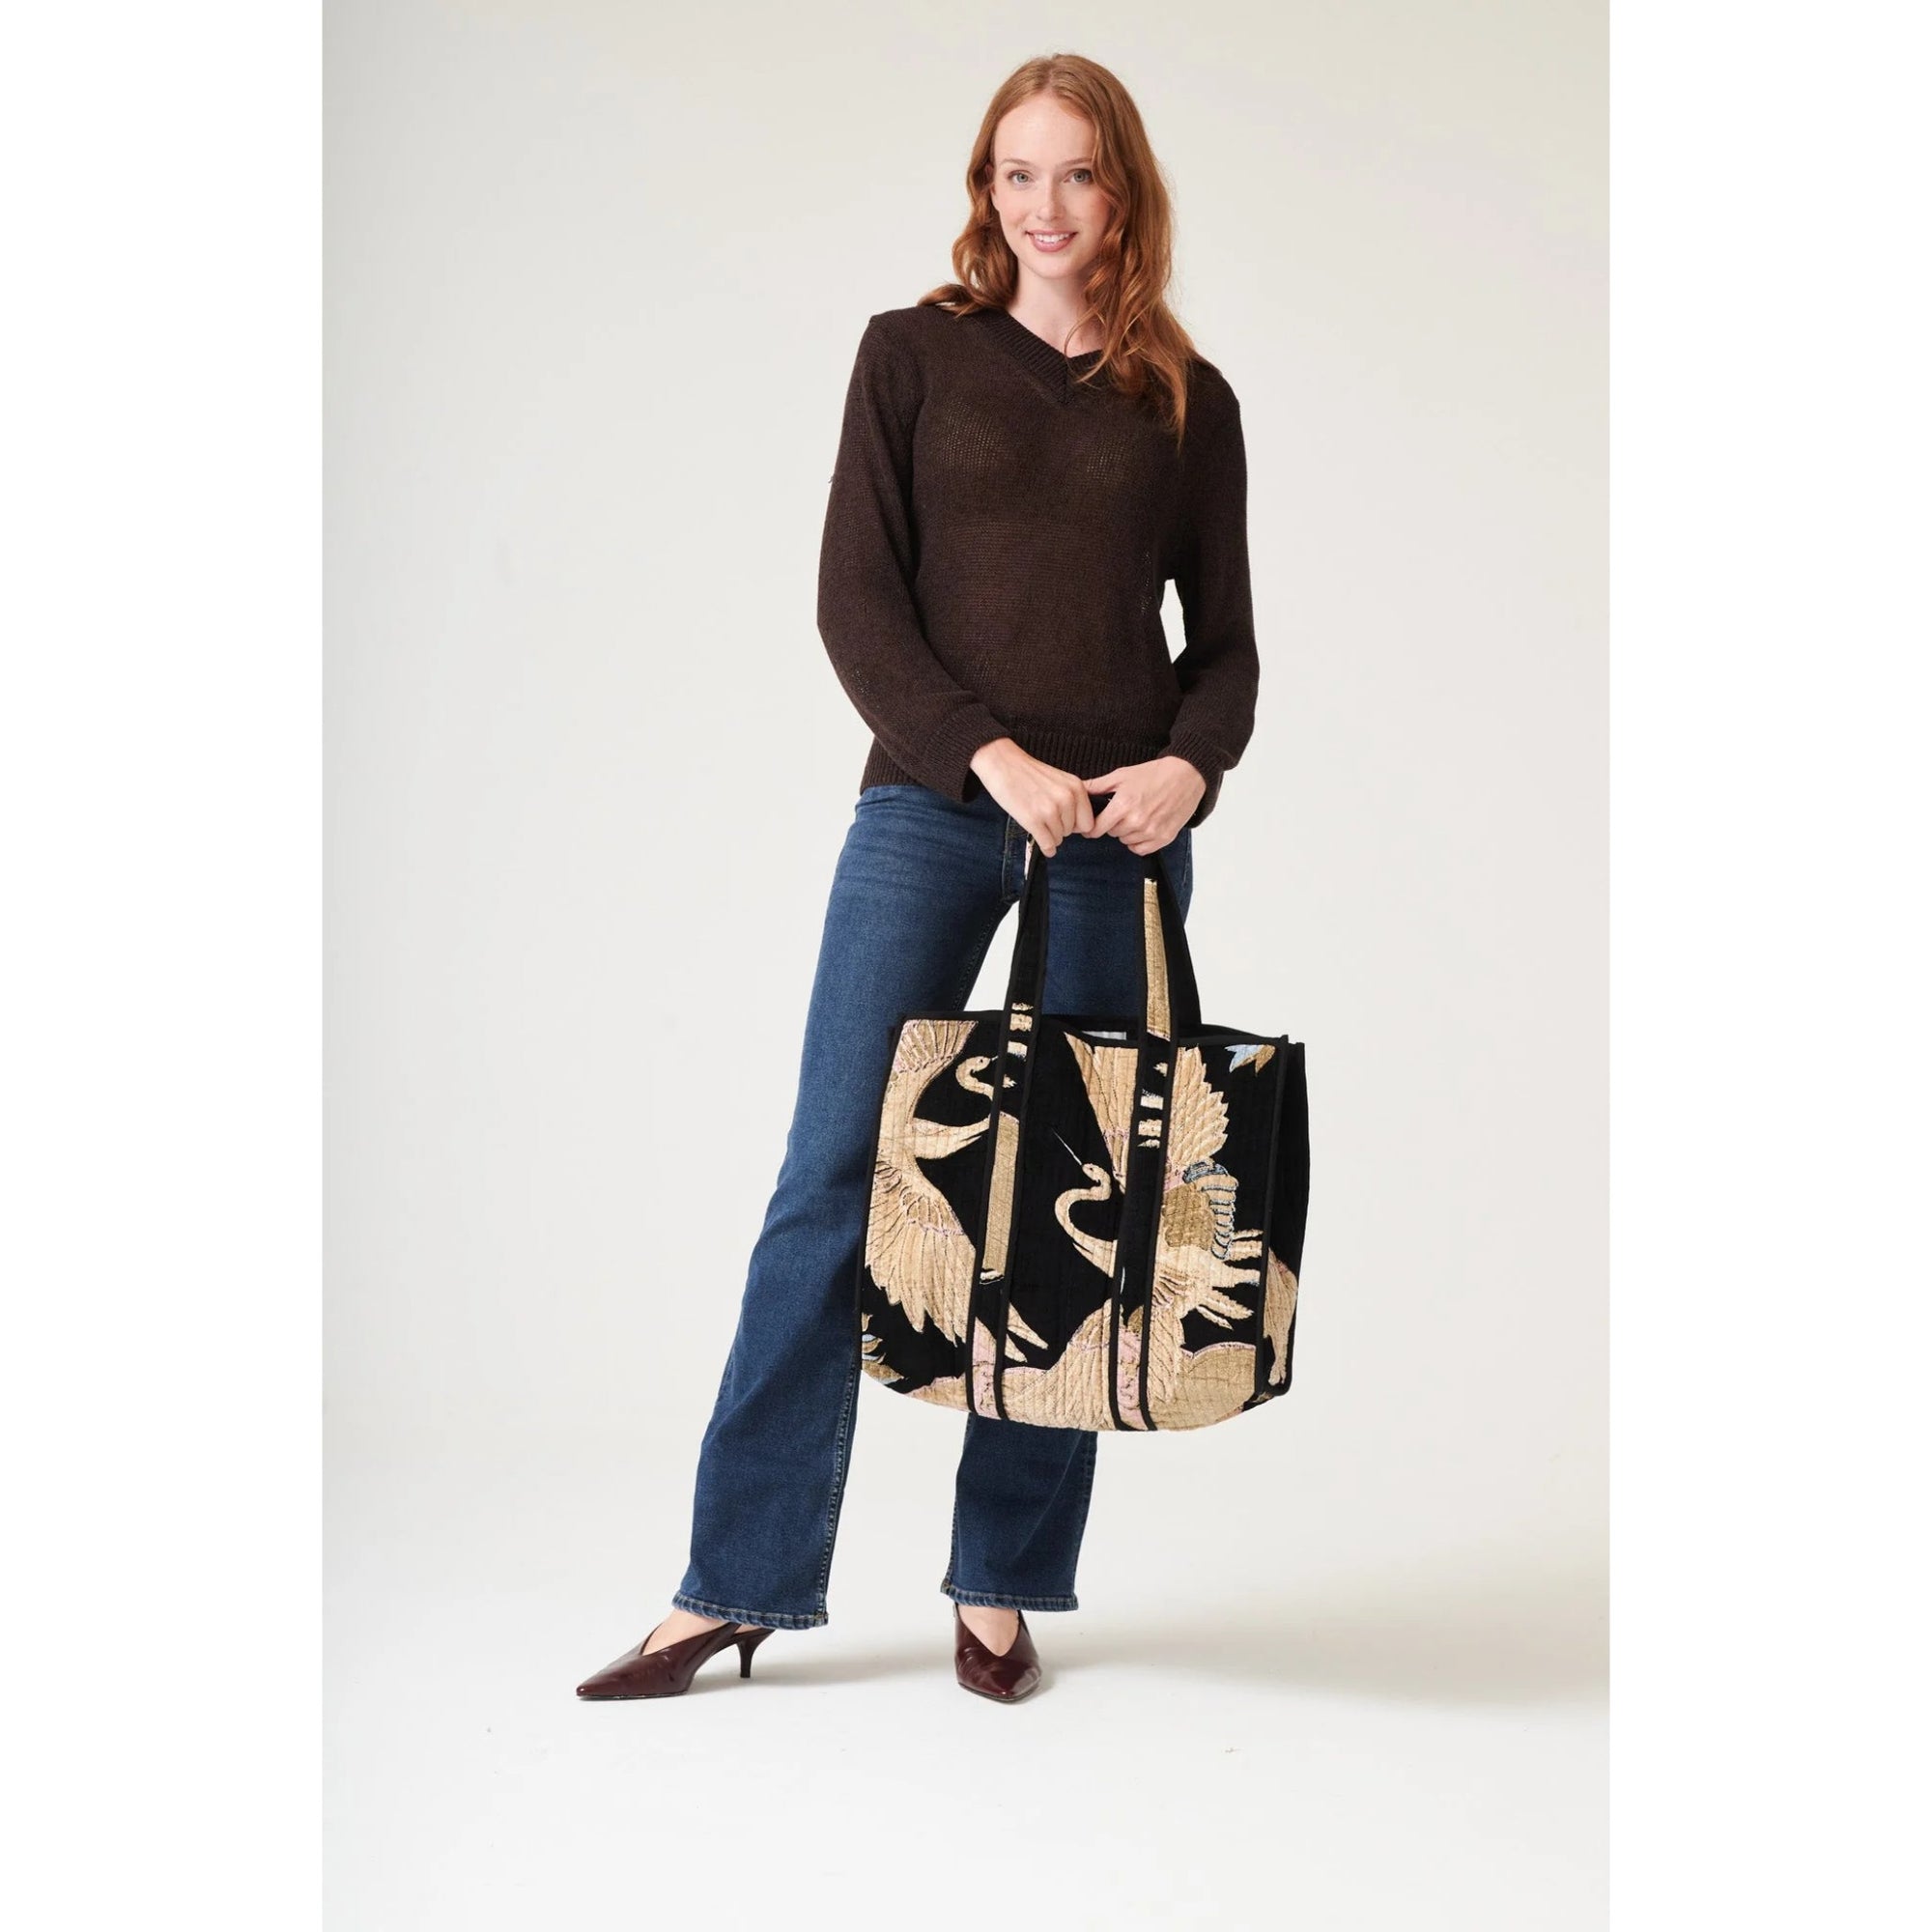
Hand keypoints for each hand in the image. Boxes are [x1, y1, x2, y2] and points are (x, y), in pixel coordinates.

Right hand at [968, 738, 1096, 854]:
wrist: (1002, 763)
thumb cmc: (1027, 773)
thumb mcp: (1059, 780)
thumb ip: (1072, 799)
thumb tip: (1078, 826)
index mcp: (1076, 787)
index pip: (1088, 822)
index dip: (1076, 826)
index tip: (1065, 824)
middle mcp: (1066, 799)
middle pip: (1072, 832)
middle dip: (1060, 829)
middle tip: (1045, 819)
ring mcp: (1050, 810)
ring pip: (1059, 839)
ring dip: (1049, 836)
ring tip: (1038, 823)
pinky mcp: (1033, 820)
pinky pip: (1047, 844)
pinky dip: (1045, 847)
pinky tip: (1041, 842)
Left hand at [1082, 756, 1205, 853]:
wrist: (1186, 776)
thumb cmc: (1153, 774)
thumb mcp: (1122, 775)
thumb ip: (1097, 786)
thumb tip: (1077, 791)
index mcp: (1123, 805)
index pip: (1096, 829)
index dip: (1090, 828)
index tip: (1091, 826)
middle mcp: (1136, 821)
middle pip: (1111, 834)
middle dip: (1112, 825)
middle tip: (1122, 812)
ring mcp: (1151, 831)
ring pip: (1126, 842)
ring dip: (1126, 833)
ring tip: (1136, 816)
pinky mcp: (1164, 838)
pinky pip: (1141, 849)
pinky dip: (1139, 842)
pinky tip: (1144, 827)